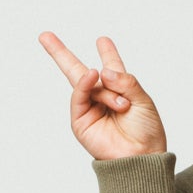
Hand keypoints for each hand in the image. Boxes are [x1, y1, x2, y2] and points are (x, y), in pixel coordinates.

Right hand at [40, 31, 168, 159]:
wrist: (142, 158)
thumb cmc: (147, 132)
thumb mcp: (143, 101)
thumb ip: (126, 81)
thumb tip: (102, 70)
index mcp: (121, 91)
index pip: (111, 68)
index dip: (107, 53)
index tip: (102, 40)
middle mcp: (103, 98)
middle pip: (79, 71)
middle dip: (61, 53)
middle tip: (44, 35)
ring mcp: (89, 108)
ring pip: (85, 83)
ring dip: (105, 90)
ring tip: (122, 106)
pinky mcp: (80, 120)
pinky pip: (79, 96)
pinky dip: (85, 84)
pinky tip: (93, 76)